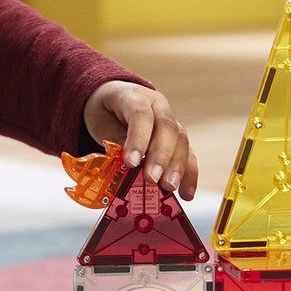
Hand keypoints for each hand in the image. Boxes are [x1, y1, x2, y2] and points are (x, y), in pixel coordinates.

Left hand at [83, 79, 197, 199]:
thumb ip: (115, 141)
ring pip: (181, 141)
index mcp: (135, 97)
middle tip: (153, 179)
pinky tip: (186, 193)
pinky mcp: (177, 138)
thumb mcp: (101, 123)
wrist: (113, 99)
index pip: (140, 115)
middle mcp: (158, 106)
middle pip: (167, 128)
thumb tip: (129, 166)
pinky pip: (188, 154)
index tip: (132, 162)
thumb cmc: (105, 112)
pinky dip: (189, 174)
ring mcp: (171, 121)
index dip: (138, 138)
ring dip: (177, 167)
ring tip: (169, 187)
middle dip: (161, 156)